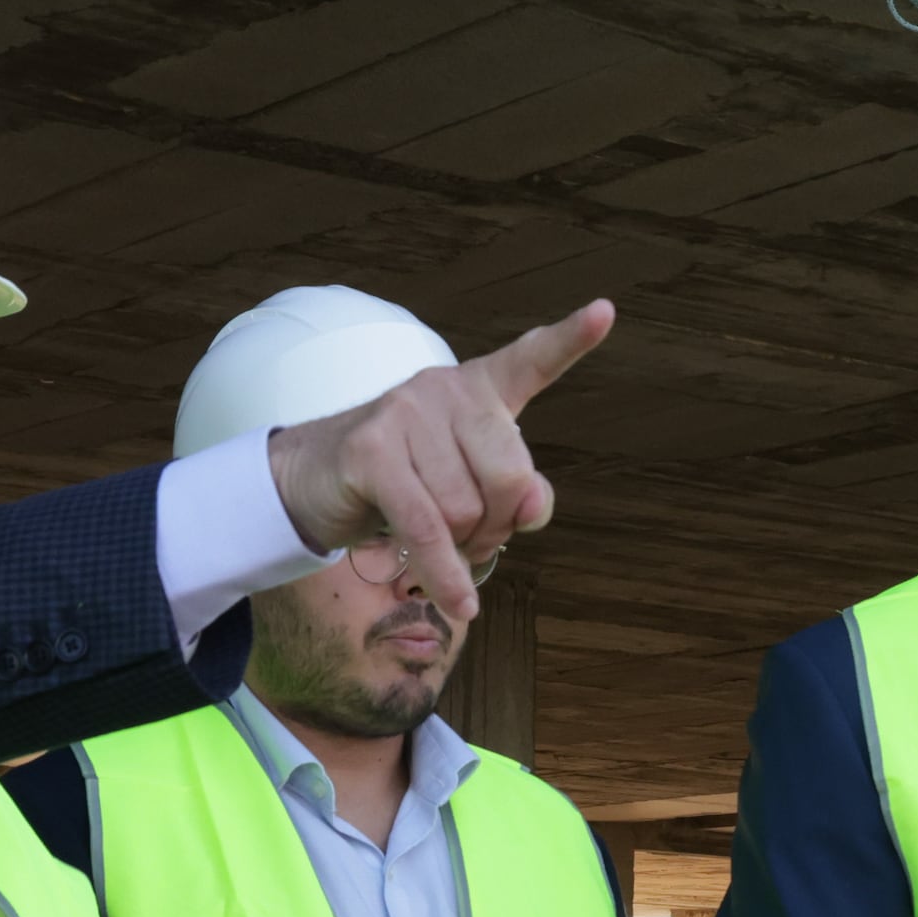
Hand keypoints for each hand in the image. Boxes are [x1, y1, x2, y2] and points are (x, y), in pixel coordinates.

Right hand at [262, 302, 607, 625]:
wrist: (313, 483)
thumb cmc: (404, 486)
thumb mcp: (470, 489)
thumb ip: (517, 494)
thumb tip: (531, 507)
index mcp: (478, 390)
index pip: (530, 360)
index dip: (569, 339)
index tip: (604, 313)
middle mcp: (444, 389)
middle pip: (510, 476)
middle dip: (498, 526)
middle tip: (472, 538)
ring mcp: (405, 413)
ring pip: (466, 510)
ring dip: (459, 550)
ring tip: (435, 544)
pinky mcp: (372, 450)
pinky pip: (428, 528)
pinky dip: (445, 574)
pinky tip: (458, 603)